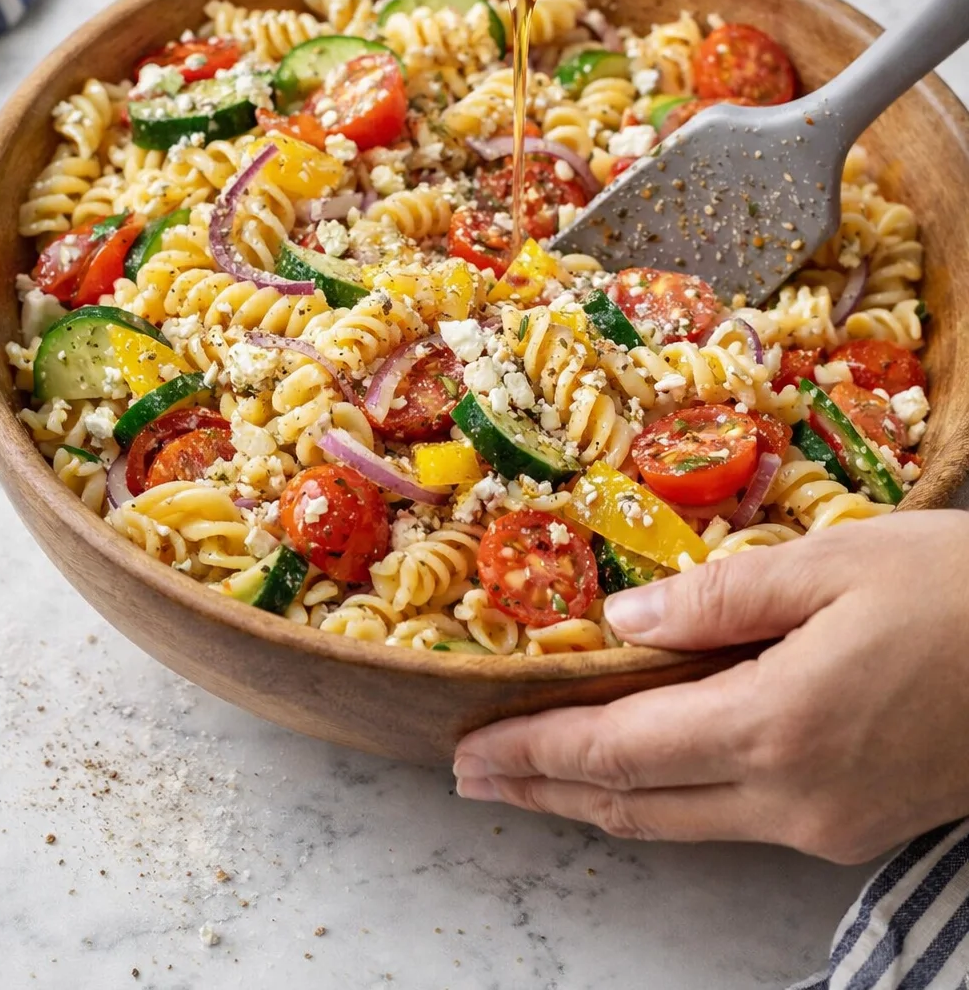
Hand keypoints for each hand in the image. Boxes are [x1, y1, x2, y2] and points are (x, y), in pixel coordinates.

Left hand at [453, 513, 968, 861]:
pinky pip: (732, 819)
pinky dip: (667, 797)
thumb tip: (622, 624)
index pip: (622, 750)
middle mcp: (794, 796)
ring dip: (600, 801)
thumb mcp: (835, 564)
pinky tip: (642, 769)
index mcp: (779, 722)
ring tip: (535, 778)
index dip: (538, 751)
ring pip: (681, 822)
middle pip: (638, 805)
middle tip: (473, 775)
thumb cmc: (957, 590)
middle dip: (546, 789)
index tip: (470, 751)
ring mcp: (827, 824)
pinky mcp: (854, 826)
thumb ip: (720, 600)